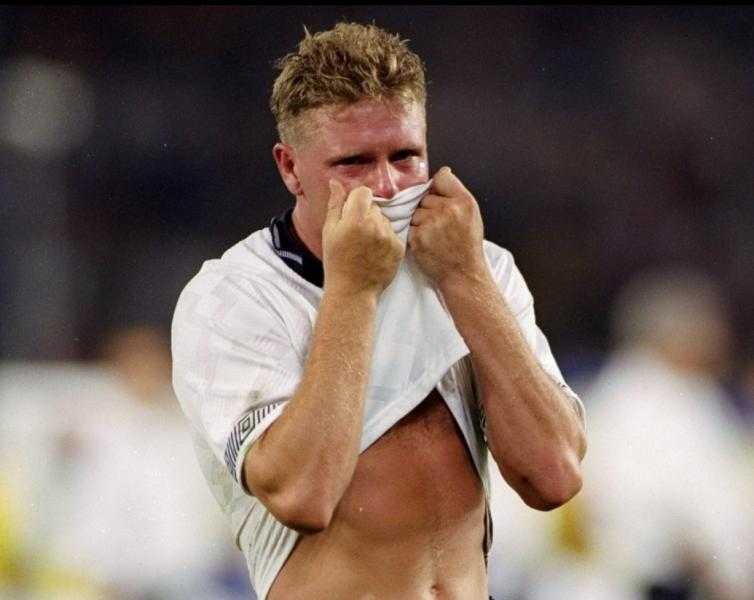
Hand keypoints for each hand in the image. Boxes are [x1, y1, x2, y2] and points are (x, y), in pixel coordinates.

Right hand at [322, 180, 404, 295]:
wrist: (353, 291)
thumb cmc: (336, 262)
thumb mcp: (329, 232)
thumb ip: (335, 204)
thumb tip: (336, 182)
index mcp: (356, 219)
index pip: (364, 192)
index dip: (357, 200)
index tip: (351, 214)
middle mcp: (376, 225)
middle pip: (375, 206)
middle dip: (366, 215)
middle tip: (356, 235)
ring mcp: (389, 237)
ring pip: (385, 220)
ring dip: (377, 227)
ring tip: (366, 246)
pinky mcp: (399, 248)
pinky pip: (393, 234)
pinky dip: (386, 240)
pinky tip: (375, 253)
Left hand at [408, 167, 486, 287]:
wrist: (462, 273)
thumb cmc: (467, 245)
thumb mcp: (472, 214)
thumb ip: (457, 192)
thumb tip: (442, 172)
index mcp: (464, 201)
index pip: (441, 179)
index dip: (438, 190)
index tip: (441, 201)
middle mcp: (448, 209)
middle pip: (425, 197)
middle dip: (429, 209)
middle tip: (440, 227)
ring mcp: (431, 223)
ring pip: (415, 212)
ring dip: (420, 222)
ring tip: (434, 236)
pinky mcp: (418, 237)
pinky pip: (409, 227)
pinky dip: (415, 235)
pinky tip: (427, 244)